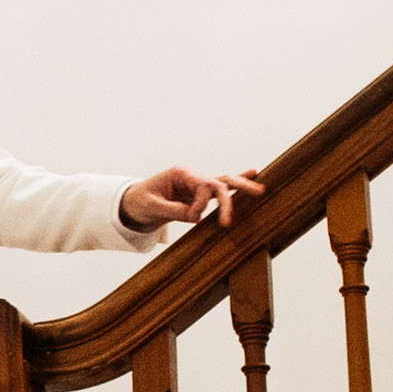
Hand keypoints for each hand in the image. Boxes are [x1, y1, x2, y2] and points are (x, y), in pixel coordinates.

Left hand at [121, 165, 265, 231]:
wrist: (132, 202)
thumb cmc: (139, 201)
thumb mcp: (151, 207)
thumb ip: (173, 211)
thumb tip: (196, 217)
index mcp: (181, 174)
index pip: (203, 186)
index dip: (202, 204)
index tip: (191, 217)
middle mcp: (191, 177)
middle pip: (218, 181)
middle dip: (237, 188)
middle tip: (257, 192)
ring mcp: (196, 186)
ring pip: (222, 184)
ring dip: (241, 187)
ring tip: (260, 189)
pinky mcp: (197, 196)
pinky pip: (218, 192)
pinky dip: (234, 187)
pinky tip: (253, 177)